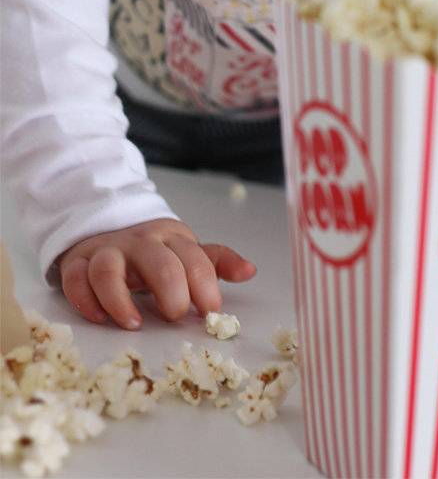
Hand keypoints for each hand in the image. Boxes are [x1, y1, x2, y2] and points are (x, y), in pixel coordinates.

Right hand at [58, 219, 255, 329]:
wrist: (107, 224)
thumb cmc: (152, 249)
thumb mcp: (186, 250)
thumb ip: (216, 262)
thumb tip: (250, 270)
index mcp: (172, 240)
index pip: (195, 259)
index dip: (205, 286)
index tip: (210, 312)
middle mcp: (141, 243)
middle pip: (159, 262)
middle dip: (172, 293)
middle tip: (175, 317)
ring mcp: (108, 251)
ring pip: (109, 268)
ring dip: (121, 298)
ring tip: (134, 324)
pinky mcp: (79, 262)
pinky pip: (77, 278)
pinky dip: (86, 299)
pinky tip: (99, 318)